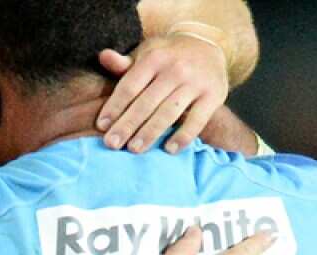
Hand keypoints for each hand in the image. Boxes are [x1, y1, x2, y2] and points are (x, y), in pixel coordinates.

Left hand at [97, 32, 230, 154]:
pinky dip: (183, 136)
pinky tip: (169, 149)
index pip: (130, 86)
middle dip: (127, 125)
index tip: (102, 126)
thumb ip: (125, 63)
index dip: (115, 107)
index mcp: (155, 58)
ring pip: (169, 112)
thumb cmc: (168, 56)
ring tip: (134, 149)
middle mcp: (176, 69)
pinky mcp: (214, 95)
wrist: (209, 44)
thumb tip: (104, 57)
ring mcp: (196, 82)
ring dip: (150, 133)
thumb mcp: (147, 53)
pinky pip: (198, 120)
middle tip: (111, 144)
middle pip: (146, 102)